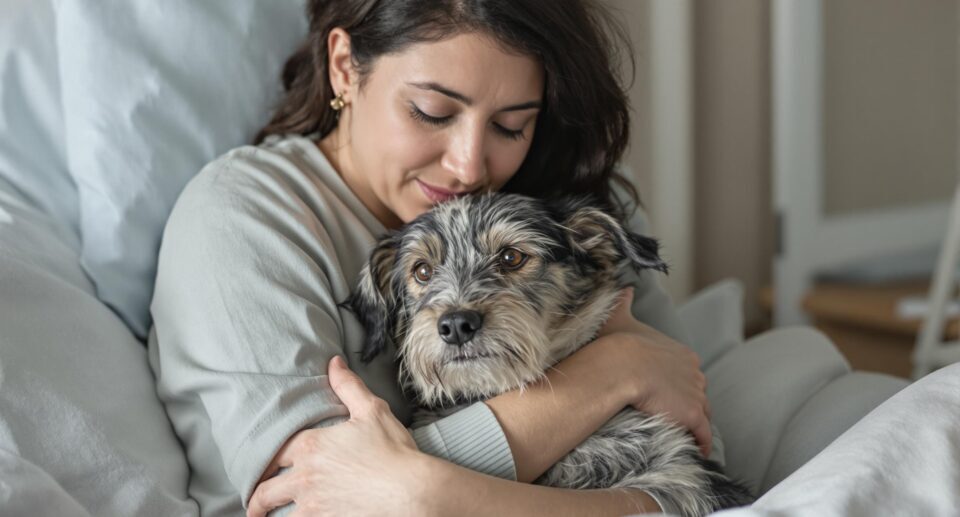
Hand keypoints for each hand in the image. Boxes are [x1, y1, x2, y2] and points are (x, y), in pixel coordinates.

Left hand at [247, 355, 424, 516]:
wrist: (412, 491)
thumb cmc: (394, 452)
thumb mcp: (373, 411)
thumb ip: (348, 386)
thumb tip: (334, 363)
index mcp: (311, 446)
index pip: (274, 454)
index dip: (266, 461)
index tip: (262, 469)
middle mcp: (305, 477)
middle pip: (265, 490)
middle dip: (257, 498)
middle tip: (255, 504)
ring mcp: (312, 505)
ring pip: (275, 514)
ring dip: (266, 516)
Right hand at [596, 287, 712, 456]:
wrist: (621, 365)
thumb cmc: (618, 344)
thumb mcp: (621, 317)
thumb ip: (623, 302)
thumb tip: (622, 288)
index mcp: (683, 353)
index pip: (689, 372)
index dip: (680, 383)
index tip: (670, 392)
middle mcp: (696, 373)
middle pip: (698, 392)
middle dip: (691, 402)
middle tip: (678, 414)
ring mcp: (696, 394)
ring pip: (703, 412)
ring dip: (696, 422)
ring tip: (687, 433)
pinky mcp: (693, 415)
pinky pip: (703, 433)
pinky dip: (701, 441)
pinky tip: (698, 449)